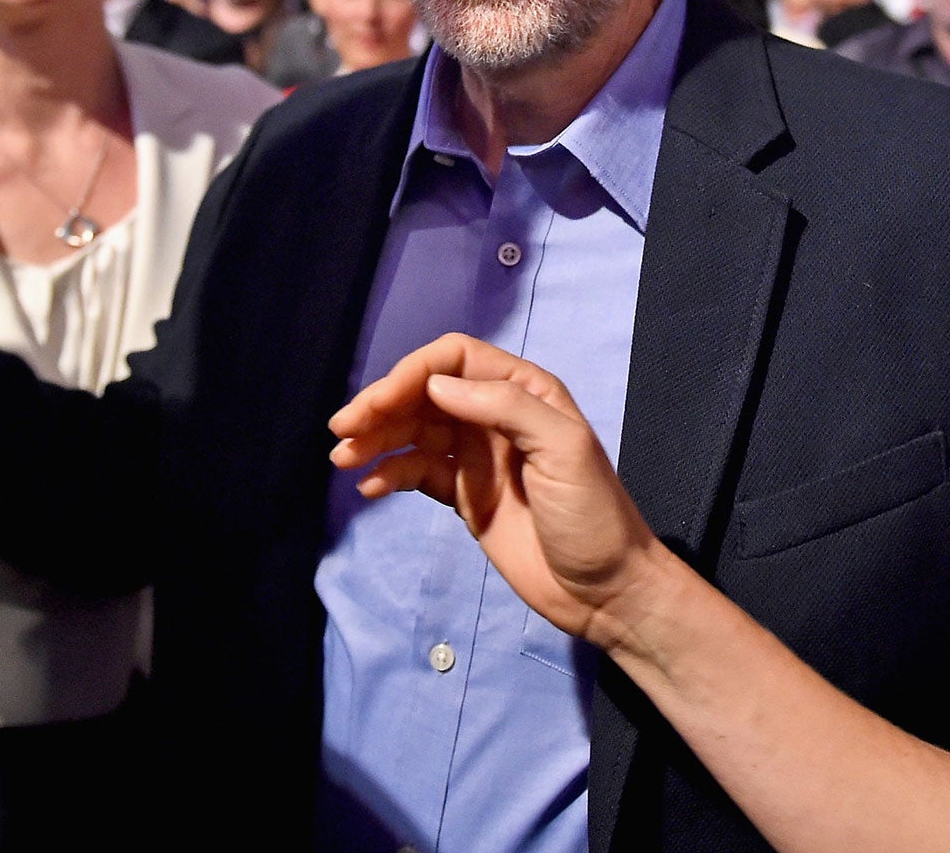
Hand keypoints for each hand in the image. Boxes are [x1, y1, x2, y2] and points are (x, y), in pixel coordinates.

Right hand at [329, 334, 668, 649]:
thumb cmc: (593, 515)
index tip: (381, 402)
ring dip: (377, 440)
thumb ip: (505, 407)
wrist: (607, 590)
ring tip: (342, 459)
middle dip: (382, 405)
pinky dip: (390, 474)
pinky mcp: (466, 496)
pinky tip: (369, 488)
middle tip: (342, 430)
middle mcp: (496, 416)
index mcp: (525, 392)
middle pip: (426, 394)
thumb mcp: (564, 450)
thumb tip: (437, 386)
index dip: (414, 372)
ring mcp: (478, 457)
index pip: (456, 359)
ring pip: (414, 432)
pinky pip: (418, 473)